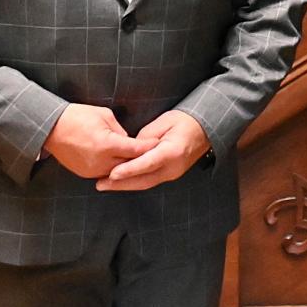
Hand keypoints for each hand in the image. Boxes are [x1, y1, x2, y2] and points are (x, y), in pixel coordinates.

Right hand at [43, 103, 158, 178]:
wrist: (51, 127)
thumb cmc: (77, 117)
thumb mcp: (104, 116)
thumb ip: (121, 131)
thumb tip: (129, 141)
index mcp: (106, 144)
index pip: (135, 150)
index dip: (149, 147)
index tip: (159, 144)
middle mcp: (100, 161)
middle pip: (129, 164)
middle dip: (141, 158)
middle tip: (154, 152)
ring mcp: (91, 170)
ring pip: (118, 172)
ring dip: (128, 166)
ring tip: (140, 158)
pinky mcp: (84, 173)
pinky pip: (105, 173)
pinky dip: (114, 168)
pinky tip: (121, 162)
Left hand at [96, 110, 210, 191]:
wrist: (205, 128)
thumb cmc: (185, 121)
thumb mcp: (163, 122)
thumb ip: (145, 138)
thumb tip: (130, 149)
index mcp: (172, 152)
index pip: (147, 164)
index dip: (128, 170)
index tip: (112, 174)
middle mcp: (173, 167)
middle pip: (143, 180)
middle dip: (120, 184)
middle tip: (100, 184)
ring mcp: (173, 173)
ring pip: (145, 183)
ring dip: (125, 185)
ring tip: (105, 185)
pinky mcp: (170, 175)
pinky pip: (150, 180)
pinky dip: (134, 181)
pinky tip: (121, 181)